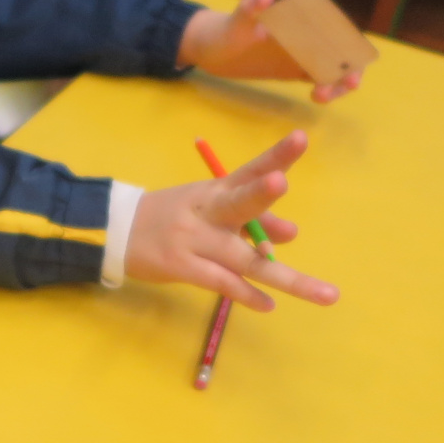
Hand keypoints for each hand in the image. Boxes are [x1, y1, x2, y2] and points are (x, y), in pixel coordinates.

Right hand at [125, 130, 339, 311]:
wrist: (118, 229)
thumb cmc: (174, 216)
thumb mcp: (211, 208)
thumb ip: (254, 219)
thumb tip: (292, 234)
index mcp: (217, 189)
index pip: (250, 169)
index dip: (277, 155)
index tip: (302, 137)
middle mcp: (208, 210)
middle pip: (238, 202)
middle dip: (260, 194)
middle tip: (281, 182)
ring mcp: (194, 240)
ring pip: (243, 259)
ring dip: (282, 275)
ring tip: (325, 293)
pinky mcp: (182, 266)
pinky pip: (221, 282)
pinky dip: (246, 295)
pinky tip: (268, 305)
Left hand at [177, 0, 361, 102]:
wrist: (209, 48)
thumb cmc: (224, 30)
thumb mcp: (236, 22)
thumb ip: (249, 10)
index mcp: (299, 18)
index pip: (334, 27)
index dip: (350, 41)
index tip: (352, 57)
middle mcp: (306, 35)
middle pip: (341, 50)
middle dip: (352, 65)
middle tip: (348, 83)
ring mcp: (302, 54)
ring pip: (334, 68)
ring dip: (339, 81)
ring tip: (322, 95)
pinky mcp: (294, 69)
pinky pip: (319, 78)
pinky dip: (326, 88)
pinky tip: (318, 97)